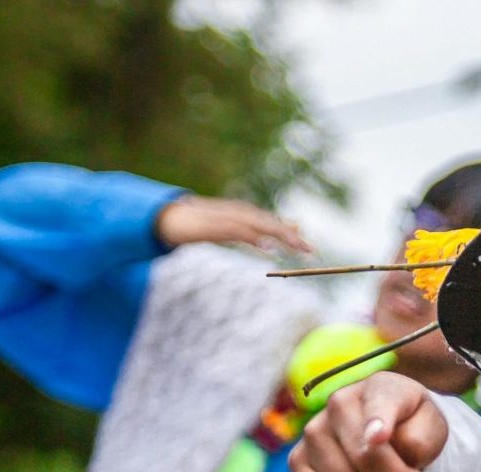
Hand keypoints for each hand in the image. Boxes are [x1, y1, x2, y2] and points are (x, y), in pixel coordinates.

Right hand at [155, 195, 310, 255]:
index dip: (290, 233)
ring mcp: (226, 217)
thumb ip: (251, 233)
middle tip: (310, 249)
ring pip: (257, 225)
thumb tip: (271, 241)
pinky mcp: (214, 225)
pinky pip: (237, 231)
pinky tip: (267, 245)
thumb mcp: (229, 230)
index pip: (270, 222)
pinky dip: (254, 237)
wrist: (170, 218)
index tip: (308, 246)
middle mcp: (237, 213)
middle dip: (290, 236)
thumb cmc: (200, 225)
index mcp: (241, 215)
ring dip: (278, 234)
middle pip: (268, 223)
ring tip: (296, 246)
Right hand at [290, 373, 448, 471]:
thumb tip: (377, 441)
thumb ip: (418, 438)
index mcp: (382, 387)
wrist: (388, 440)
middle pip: (367, 460)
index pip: (380, 404)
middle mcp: (340, 402)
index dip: (378, 423)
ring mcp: (314, 430)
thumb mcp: (433, 432)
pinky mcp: (297, 459)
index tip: (379, 438)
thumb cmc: (413, 431)